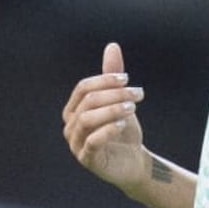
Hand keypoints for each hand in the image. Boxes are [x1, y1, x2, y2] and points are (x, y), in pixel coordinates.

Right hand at [62, 43, 146, 191]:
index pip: (83, 88)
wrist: (132, 161)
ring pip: (88, 119)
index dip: (105, 80)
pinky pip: (92, 141)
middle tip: (137, 94)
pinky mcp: (87, 159)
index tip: (127, 79)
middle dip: (114, 94)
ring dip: (112, 110)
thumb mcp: (120, 101)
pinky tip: (123, 124)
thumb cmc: (122, 130)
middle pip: (88, 101)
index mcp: (74, 109)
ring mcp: (76, 143)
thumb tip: (112, 46)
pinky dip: (108, 130)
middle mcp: (71, 125)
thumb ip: (113, 76)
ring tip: (132, 108)